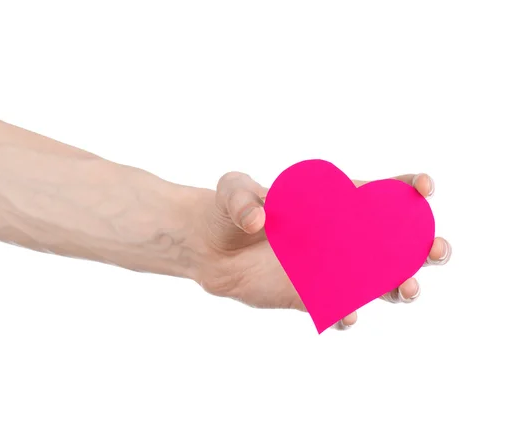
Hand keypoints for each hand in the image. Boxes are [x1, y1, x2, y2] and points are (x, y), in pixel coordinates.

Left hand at [194, 171, 450, 329]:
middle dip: (427, 245)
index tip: (424, 188)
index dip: (412, 189)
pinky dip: (347, 315)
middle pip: (399, 242)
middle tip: (436, 250)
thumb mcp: (231, 192)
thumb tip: (259, 220)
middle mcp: (342, 238)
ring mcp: (331, 269)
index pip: (384, 193)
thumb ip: (243, 198)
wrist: (210, 249)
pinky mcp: (312, 297)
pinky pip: (340, 309)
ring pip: (381, 281)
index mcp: (335, 203)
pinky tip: (345, 316)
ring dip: (401, 286)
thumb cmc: (226, 209)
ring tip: (407, 289)